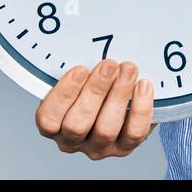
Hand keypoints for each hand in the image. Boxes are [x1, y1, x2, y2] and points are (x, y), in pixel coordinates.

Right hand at [34, 60, 154, 159]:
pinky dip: (140, 108)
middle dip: (95, 91)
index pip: (48, 118)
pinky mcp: (125, 147)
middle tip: (109, 65)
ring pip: (106, 129)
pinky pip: (134, 133)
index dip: (63, 95)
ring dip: (118, 95)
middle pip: (78, 124)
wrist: (122, 99)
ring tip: (128, 70)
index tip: (80, 69)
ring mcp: (99, 146)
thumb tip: (91, 44)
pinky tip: (143, 86)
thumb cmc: (93, 85)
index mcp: (54, 124)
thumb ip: (78, 70)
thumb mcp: (78, 78)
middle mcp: (73, 140)